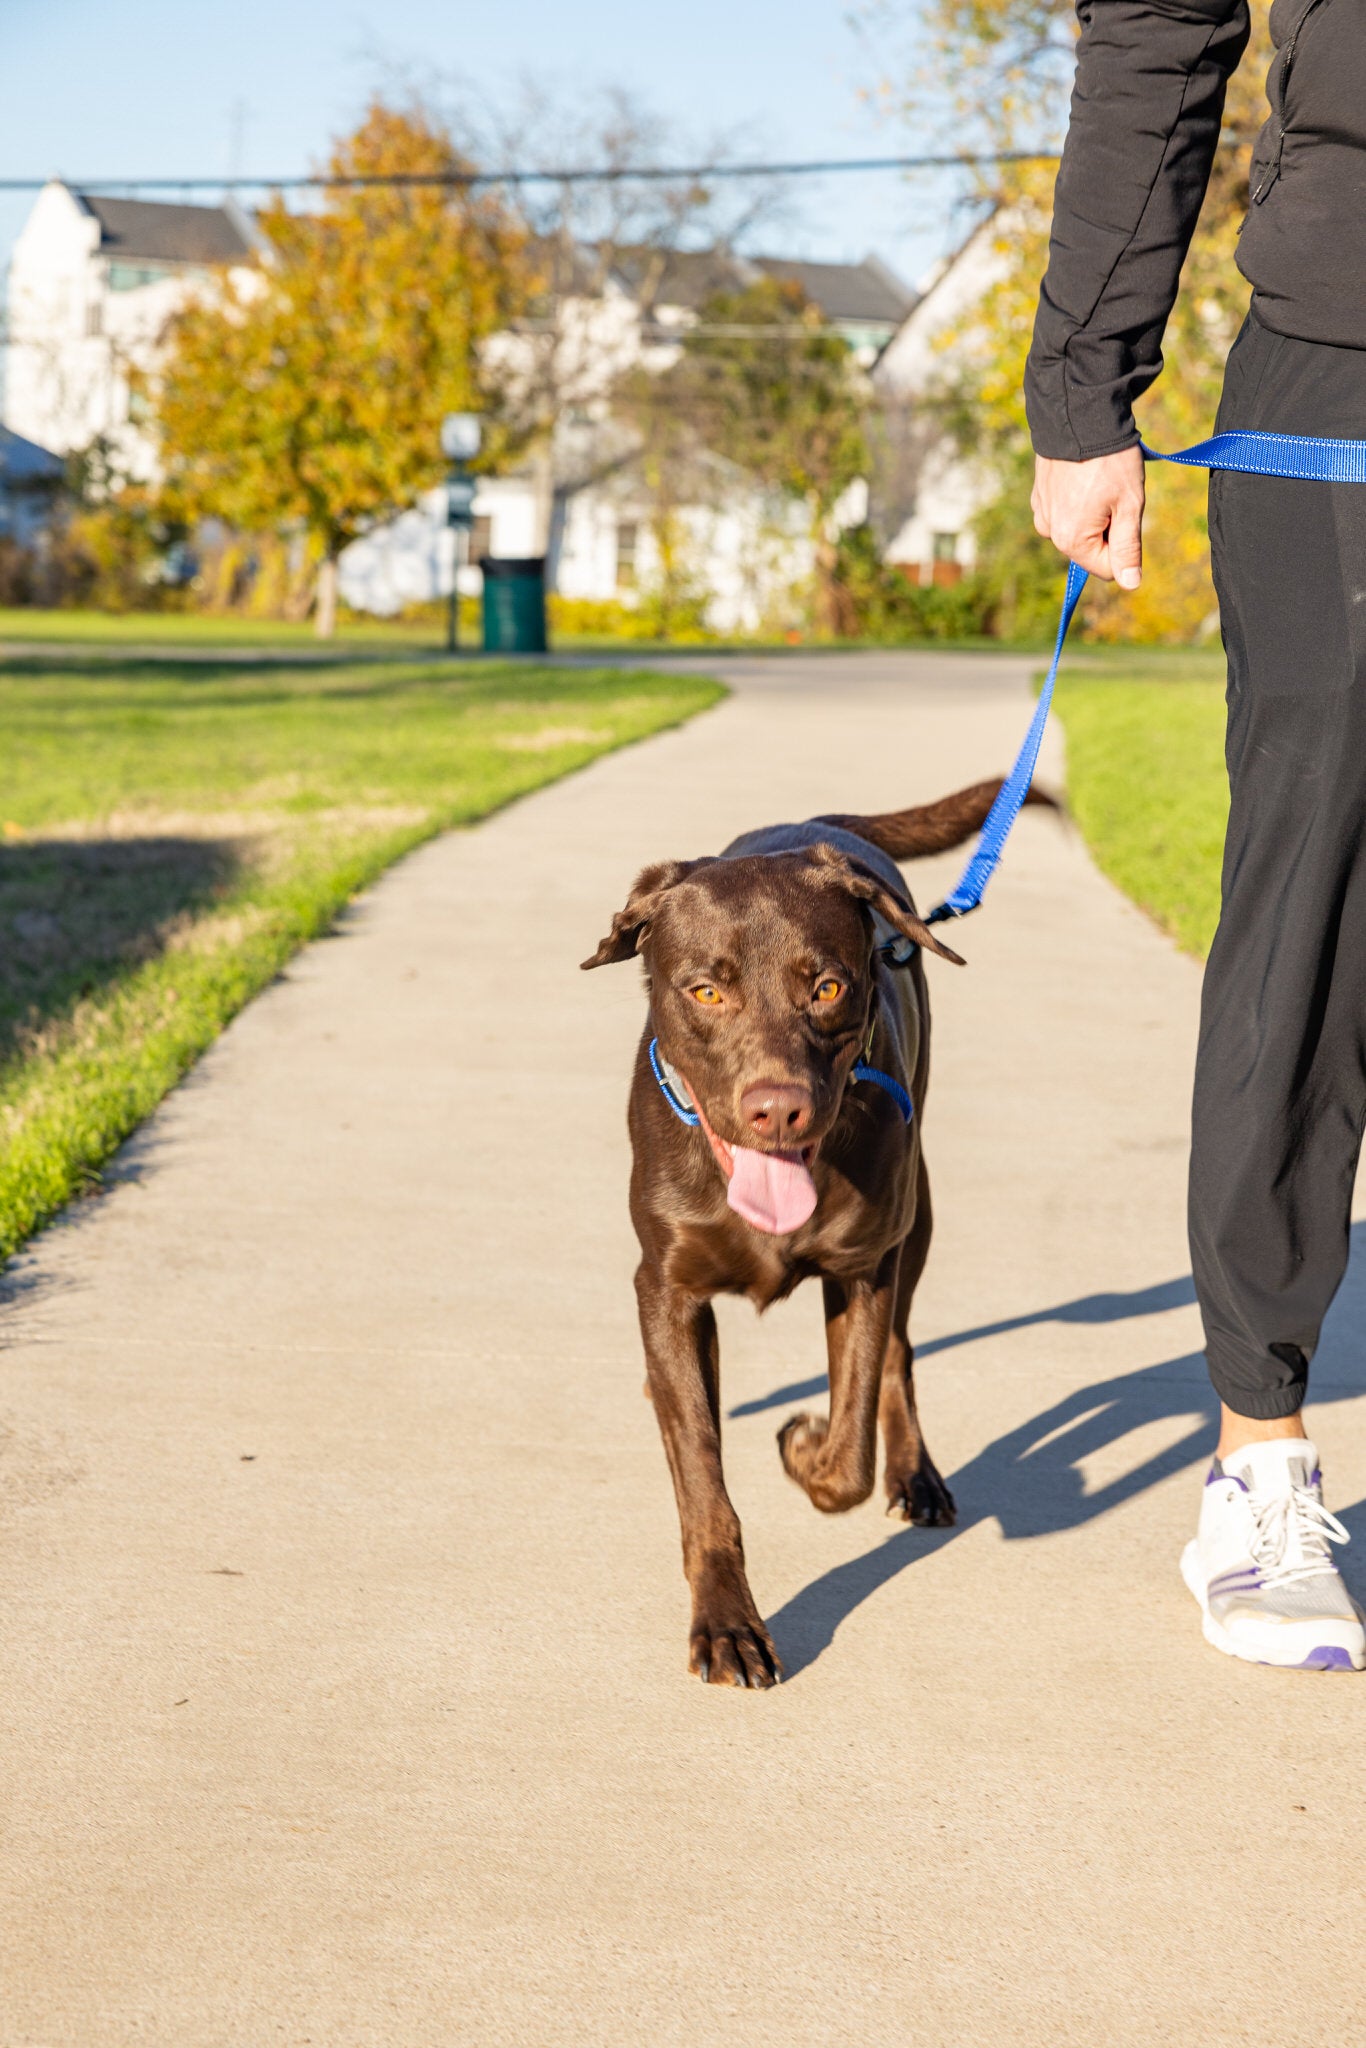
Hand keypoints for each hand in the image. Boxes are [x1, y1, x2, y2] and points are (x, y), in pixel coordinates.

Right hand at [1031, 447, 1145, 588]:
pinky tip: (1081, 477)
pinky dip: (1076, 501)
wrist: (1078, 416)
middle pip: (1090, 550)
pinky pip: (1063, 512)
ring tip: (1097, 482)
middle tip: (1113, 493)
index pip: (1108, 569)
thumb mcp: (1129, 505)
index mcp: (1072, 541)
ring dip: (1092, 515)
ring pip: (1077, 531)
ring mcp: (1042, 514)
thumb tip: (1130, 585)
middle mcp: (1051, 534)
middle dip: (1107, 529)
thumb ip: (1128, 548)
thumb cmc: (1110, 462)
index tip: (1124, 511)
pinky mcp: (1038, 497)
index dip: (1124, 545)